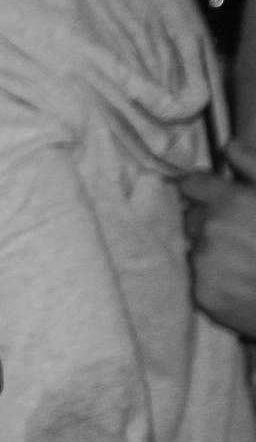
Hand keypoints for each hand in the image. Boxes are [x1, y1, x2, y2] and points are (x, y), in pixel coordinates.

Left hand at [181, 139, 255, 336]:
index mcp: (230, 201)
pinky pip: (200, 280)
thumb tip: (228, 145)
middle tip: (247, 236)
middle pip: (194, 218)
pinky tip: (245, 283)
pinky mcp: (204, 295)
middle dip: (213, 222)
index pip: (191, 185)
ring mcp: (205, 264)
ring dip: (215, 252)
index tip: (220, 198)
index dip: (206, 191)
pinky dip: (217, 280)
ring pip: (197, 249)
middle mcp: (211, 230)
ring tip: (250, 262)